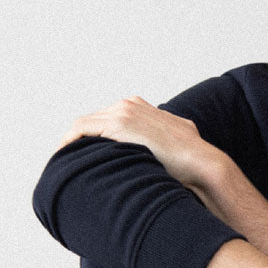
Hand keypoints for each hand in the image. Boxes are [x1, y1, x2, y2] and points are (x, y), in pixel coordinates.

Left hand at [59, 97, 218, 190]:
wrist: (201, 162)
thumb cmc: (192, 160)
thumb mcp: (179, 141)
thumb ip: (165, 140)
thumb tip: (166, 154)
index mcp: (142, 107)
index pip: (109, 118)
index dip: (96, 137)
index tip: (90, 155)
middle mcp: (130, 104)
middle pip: (94, 120)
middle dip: (82, 140)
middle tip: (73, 161)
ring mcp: (123, 111)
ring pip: (85, 124)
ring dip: (72, 142)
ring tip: (66, 162)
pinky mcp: (118, 124)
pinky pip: (81, 129)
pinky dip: (70, 142)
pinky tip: (66, 158)